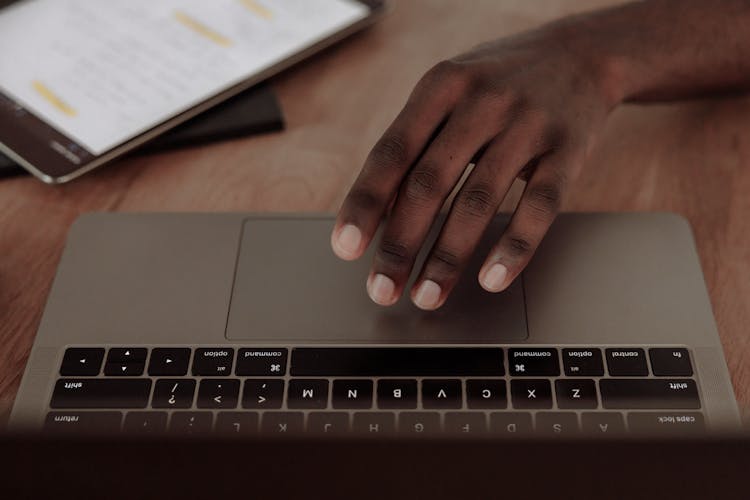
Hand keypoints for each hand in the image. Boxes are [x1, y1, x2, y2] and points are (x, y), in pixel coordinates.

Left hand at [331, 25, 618, 309]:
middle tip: (382, 289)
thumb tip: (375, 216)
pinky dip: (513, 248)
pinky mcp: (569, 150)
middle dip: (401, 244)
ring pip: (480, 201)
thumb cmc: (496, 85)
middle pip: (430, 183)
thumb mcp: (449, 93)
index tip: (346, 248)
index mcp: (440, 87)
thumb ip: (414, 144)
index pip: (392, 152)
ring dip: (448, 257)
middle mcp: (481, 102)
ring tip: (427, 295)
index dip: (366, 203)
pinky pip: (539, 206)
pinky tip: (490, 280)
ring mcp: (528, 124)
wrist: (580, 55)